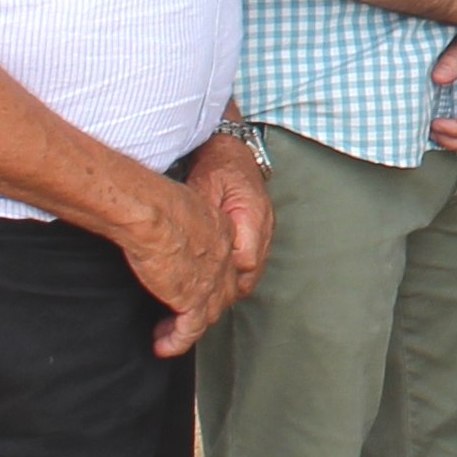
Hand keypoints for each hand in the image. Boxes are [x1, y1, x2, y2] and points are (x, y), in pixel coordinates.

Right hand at [121, 171, 242, 358]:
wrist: (151, 212)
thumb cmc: (155, 202)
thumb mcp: (180, 206)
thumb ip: (182, 220)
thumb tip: (168, 227)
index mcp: (222, 232)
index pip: (226, 264)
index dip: (213, 278)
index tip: (194, 286)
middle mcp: (224, 257)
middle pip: (224, 292)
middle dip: (205, 306)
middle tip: (182, 315)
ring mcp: (211, 280)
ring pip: (208, 312)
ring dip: (188, 325)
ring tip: (167, 333)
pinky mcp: (192, 298)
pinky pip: (189, 330)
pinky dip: (177, 341)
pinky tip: (163, 346)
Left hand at [181, 127, 272, 304]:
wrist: (231, 151)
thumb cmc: (217, 167)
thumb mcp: (204, 186)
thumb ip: (202, 215)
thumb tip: (193, 240)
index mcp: (252, 215)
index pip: (245, 260)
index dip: (225, 279)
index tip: (202, 288)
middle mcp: (263, 227)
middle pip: (250, 273)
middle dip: (225, 292)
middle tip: (198, 305)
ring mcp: (263, 232)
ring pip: (251, 272)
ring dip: (230, 287)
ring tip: (204, 301)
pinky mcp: (258, 234)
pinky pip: (250, 264)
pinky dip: (234, 276)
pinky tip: (215, 282)